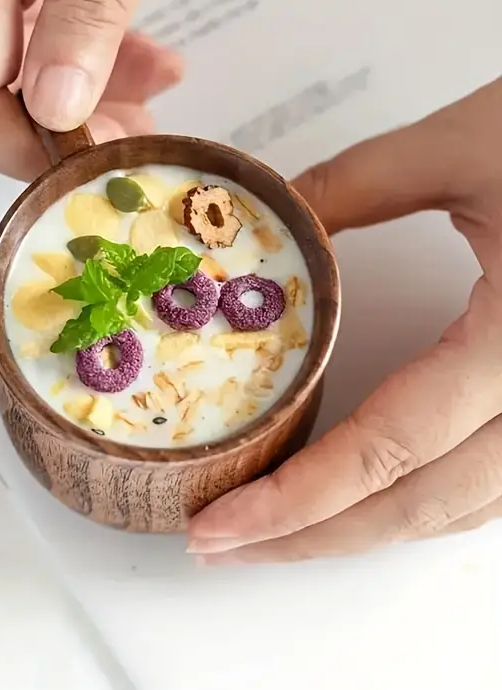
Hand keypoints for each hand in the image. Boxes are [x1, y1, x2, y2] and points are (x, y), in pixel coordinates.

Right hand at [0, 0, 185, 180]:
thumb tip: (56, 108)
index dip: (27, 152)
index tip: (97, 160)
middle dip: (52, 137)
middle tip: (128, 142)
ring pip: (7, 72)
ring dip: (76, 107)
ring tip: (145, 109)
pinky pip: (33, 34)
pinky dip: (84, 63)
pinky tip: (140, 63)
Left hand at [188, 77, 501, 563]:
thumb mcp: (467, 144)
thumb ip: (355, 183)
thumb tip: (271, 212)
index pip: (387, 449)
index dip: (294, 500)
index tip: (216, 526)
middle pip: (416, 507)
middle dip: (309, 538)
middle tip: (221, 544)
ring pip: (459, 510)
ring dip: (361, 530)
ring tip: (276, 530)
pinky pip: (492, 486)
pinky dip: (417, 502)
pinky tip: (365, 496)